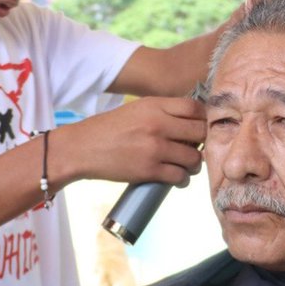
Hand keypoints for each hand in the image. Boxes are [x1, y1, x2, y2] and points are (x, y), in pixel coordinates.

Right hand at [54, 96, 206, 187]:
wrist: (81, 148)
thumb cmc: (108, 129)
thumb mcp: (136, 110)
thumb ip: (163, 112)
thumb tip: (192, 123)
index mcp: (155, 105)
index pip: (195, 108)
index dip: (203, 119)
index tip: (198, 128)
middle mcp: (158, 124)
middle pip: (200, 132)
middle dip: (201, 142)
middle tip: (194, 148)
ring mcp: (155, 148)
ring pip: (194, 158)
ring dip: (194, 164)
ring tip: (186, 165)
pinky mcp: (149, 170)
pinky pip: (180, 177)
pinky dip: (182, 179)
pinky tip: (177, 177)